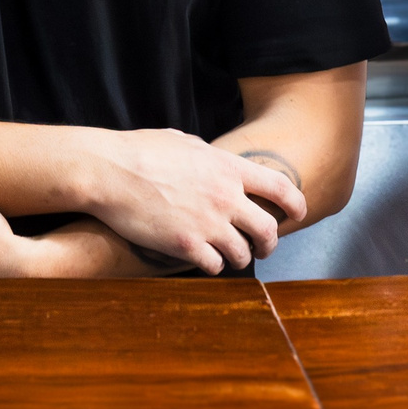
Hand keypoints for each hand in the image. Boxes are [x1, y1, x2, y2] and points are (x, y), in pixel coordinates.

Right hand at [80, 129, 306, 274]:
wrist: (109, 171)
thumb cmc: (140, 151)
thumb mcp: (185, 143)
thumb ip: (210, 157)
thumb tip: (217, 162)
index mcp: (228, 169)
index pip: (280, 187)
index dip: (296, 203)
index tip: (297, 213)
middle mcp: (225, 197)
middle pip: (268, 229)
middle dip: (269, 243)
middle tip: (263, 248)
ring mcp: (207, 223)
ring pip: (242, 253)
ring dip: (238, 257)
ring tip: (228, 256)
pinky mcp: (186, 245)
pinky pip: (214, 265)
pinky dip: (213, 266)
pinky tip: (203, 259)